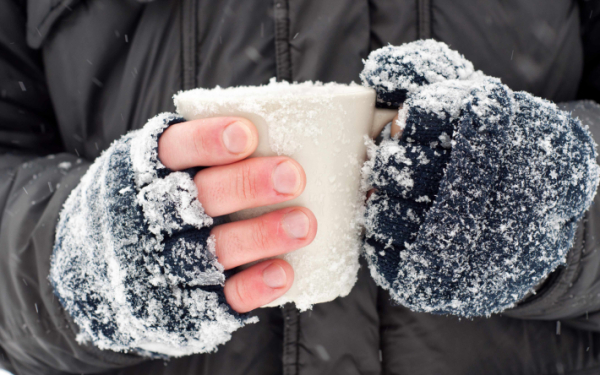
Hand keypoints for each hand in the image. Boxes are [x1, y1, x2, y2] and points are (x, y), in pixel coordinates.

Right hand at [158, 117, 316, 312]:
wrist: (104, 275)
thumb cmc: (156, 203)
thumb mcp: (160, 169)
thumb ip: (203, 154)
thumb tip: (278, 129)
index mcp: (145, 173)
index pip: (172, 150)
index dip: (206, 142)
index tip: (247, 134)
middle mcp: (149, 218)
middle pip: (197, 199)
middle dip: (246, 185)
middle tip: (293, 176)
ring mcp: (164, 264)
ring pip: (213, 250)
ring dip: (261, 236)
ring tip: (304, 224)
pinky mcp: (184, 303)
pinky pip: (220, 297)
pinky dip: (252, 285)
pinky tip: (283, 272)